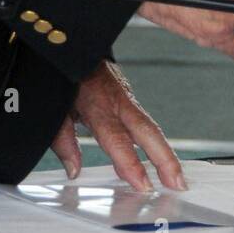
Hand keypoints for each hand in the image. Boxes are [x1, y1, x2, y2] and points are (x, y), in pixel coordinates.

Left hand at [49, 60, 185, 193]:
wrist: (78, 48)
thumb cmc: (66, 78)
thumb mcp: (56, 108)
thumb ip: (63, 140)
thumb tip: (73, 170)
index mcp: (97, 103)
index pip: (116, 138)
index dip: (130, 162)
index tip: (142, 184)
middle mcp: (118, 101)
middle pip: (147, 131)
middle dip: (165, 159)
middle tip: (177, 184)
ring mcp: (127, 98)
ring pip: (152, 127)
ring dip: (166, 154)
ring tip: (177, 179)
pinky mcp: (130, 100)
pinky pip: (146, 123)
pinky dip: (157, 143)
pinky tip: (162, 162)